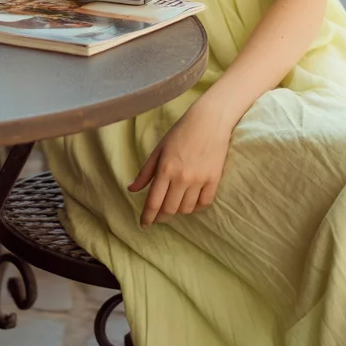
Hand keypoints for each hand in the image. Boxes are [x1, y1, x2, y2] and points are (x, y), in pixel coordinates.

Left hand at [127, 97, 231, 227]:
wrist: (209, 121)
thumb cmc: (181, 132)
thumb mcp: (159, 150)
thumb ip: (145, 172)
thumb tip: (131, 189)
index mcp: (165, 169)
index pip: (154, 202)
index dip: (148, 217)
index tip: (144, 224)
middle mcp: (182, 177)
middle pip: (169, 209)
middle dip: (161, 217)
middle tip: (158, 218)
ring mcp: (199, 179)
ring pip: (186, 209)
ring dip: (178, 211)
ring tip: (174, 206)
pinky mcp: (214, 179)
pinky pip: (204, 203)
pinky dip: (196, 208)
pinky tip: (191, 204)